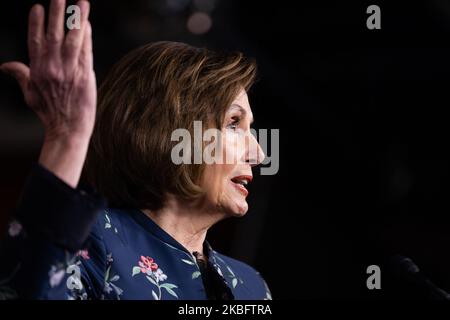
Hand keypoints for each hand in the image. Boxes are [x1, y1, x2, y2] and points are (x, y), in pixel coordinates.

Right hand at [1, 0, 94, 187]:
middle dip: (56, 14)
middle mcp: (52, 68)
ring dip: (76, 19)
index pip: (36, 42)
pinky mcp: (84, 76)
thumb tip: (5, 66)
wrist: (68, 130)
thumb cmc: (50, 113)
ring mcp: (69, 72)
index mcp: (37, 71)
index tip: (37, 7)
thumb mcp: (30, 95)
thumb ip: (21, 75)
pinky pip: (85, 52)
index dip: (36, 24)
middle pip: (54, 36)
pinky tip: (87, 24)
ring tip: (80, 2)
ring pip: (72, 40)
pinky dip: (86, 37)